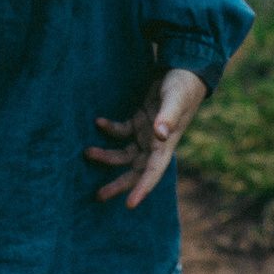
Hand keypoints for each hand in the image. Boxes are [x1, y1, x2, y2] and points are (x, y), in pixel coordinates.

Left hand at [84, 68, 207, 206]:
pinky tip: (98, 122)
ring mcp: (146, 134)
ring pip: (124, 154)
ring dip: (107, 156)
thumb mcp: (175, 100)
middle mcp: (155, 143)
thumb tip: (160, 134)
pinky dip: (109, 130)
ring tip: (88, 153)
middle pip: (135, 171)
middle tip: (98, 196)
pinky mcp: (139, 121)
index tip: (129, 204)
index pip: (153, 172)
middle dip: (118, 184)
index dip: (142, 189)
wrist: (185, 69)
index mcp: (166, 144)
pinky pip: (121, 132)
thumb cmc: (183, 86)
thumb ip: (168, 116)